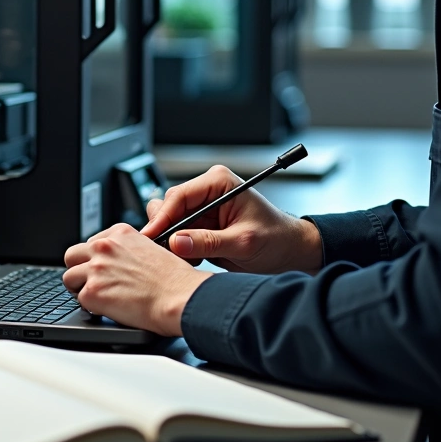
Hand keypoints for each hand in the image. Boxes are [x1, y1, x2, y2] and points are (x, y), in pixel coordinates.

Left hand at [62, 224, 211, 335]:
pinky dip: (91, 307)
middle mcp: (104, 247)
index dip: (94, 259)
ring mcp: (96, 268)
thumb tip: (118, 263)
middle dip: (79, 269)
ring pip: (69, 277)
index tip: (101, 269)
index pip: (91, 243)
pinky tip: (106, 309)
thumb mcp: (151, 248)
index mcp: (119, 233)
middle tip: (91, 283)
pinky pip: (79, 300)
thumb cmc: (174, 279)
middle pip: (72, 255)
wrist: (178, 296)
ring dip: (81, 289)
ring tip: (98, 298)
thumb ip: (128, 251)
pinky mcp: (92, 292)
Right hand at [141, 165, 322, 274]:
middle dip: (165, 230)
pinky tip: (190, 259)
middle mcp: (208, 191)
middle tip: (164, 252)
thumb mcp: (244, 242)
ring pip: (170, 220)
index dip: (162, 217)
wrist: (289, 251)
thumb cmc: (277, 238)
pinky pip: (178, 234)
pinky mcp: (201, 225)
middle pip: (169, 206)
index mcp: (219, 182)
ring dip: (171, 240)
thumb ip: (210, 242)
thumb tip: (178, 242)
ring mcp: (203, 209)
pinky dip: (178, 248)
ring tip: (184, 258)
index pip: (179, 196)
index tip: (151, 236)